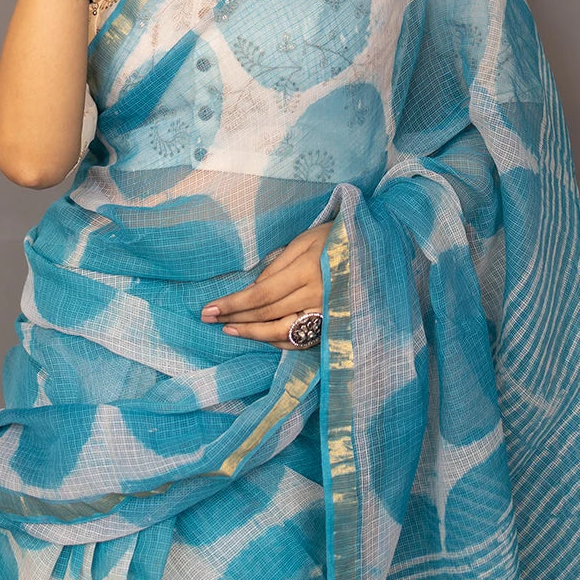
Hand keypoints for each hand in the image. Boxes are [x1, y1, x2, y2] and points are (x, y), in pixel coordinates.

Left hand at [199, 220, 333, 348]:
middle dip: (235, 317)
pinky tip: (257, 335)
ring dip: (251, 333)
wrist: (370, 250)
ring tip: (228, 329)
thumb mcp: (303, 242)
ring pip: (281, 332)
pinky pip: (298, 339)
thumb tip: (250, 291)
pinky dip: (275, 340)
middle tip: (208, 319)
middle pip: (267, 314)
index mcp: (307, 272)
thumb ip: (276, 268)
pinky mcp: (330, 324)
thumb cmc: (333, 239)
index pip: (261, 295)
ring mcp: (324, 314)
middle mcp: (316, 297)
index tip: (209, 308)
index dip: (233, 304)